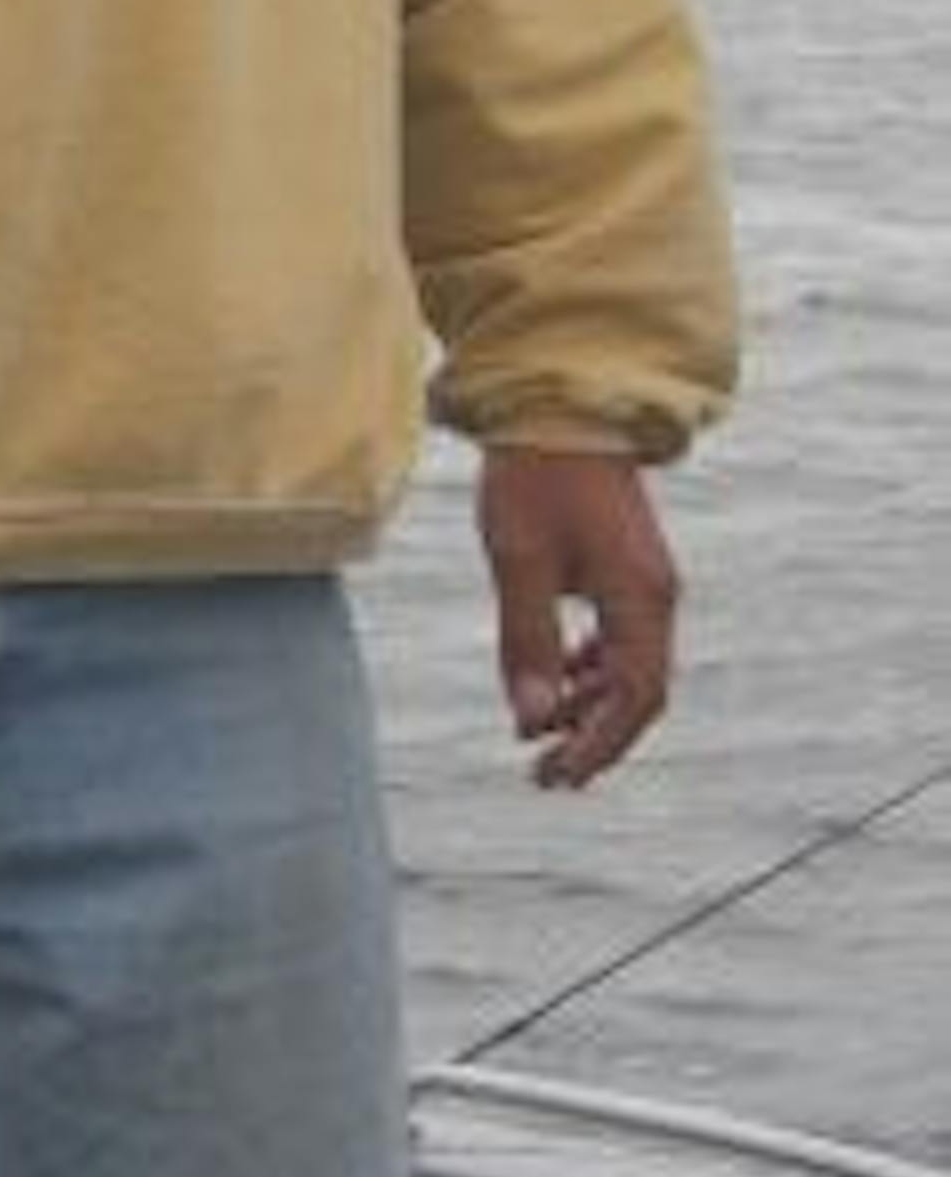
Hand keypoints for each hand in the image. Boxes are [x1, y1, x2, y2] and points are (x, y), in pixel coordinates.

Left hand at [477, 449, 679, 789]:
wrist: (555, 400)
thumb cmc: (535, 475)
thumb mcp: (520, 560)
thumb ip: (528, 642)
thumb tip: (532, 720)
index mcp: (640, 595)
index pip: (635, 697)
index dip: (599, 744)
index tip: (558, 776)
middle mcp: (655, 592)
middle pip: (639, 689)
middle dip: (594, 735)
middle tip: (544, 772)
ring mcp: (643, 576)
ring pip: (628, 663)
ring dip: (587, 702)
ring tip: (539, 731)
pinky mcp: (625, 560)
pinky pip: (618, 633)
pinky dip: (588, 664)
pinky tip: (554, 675)